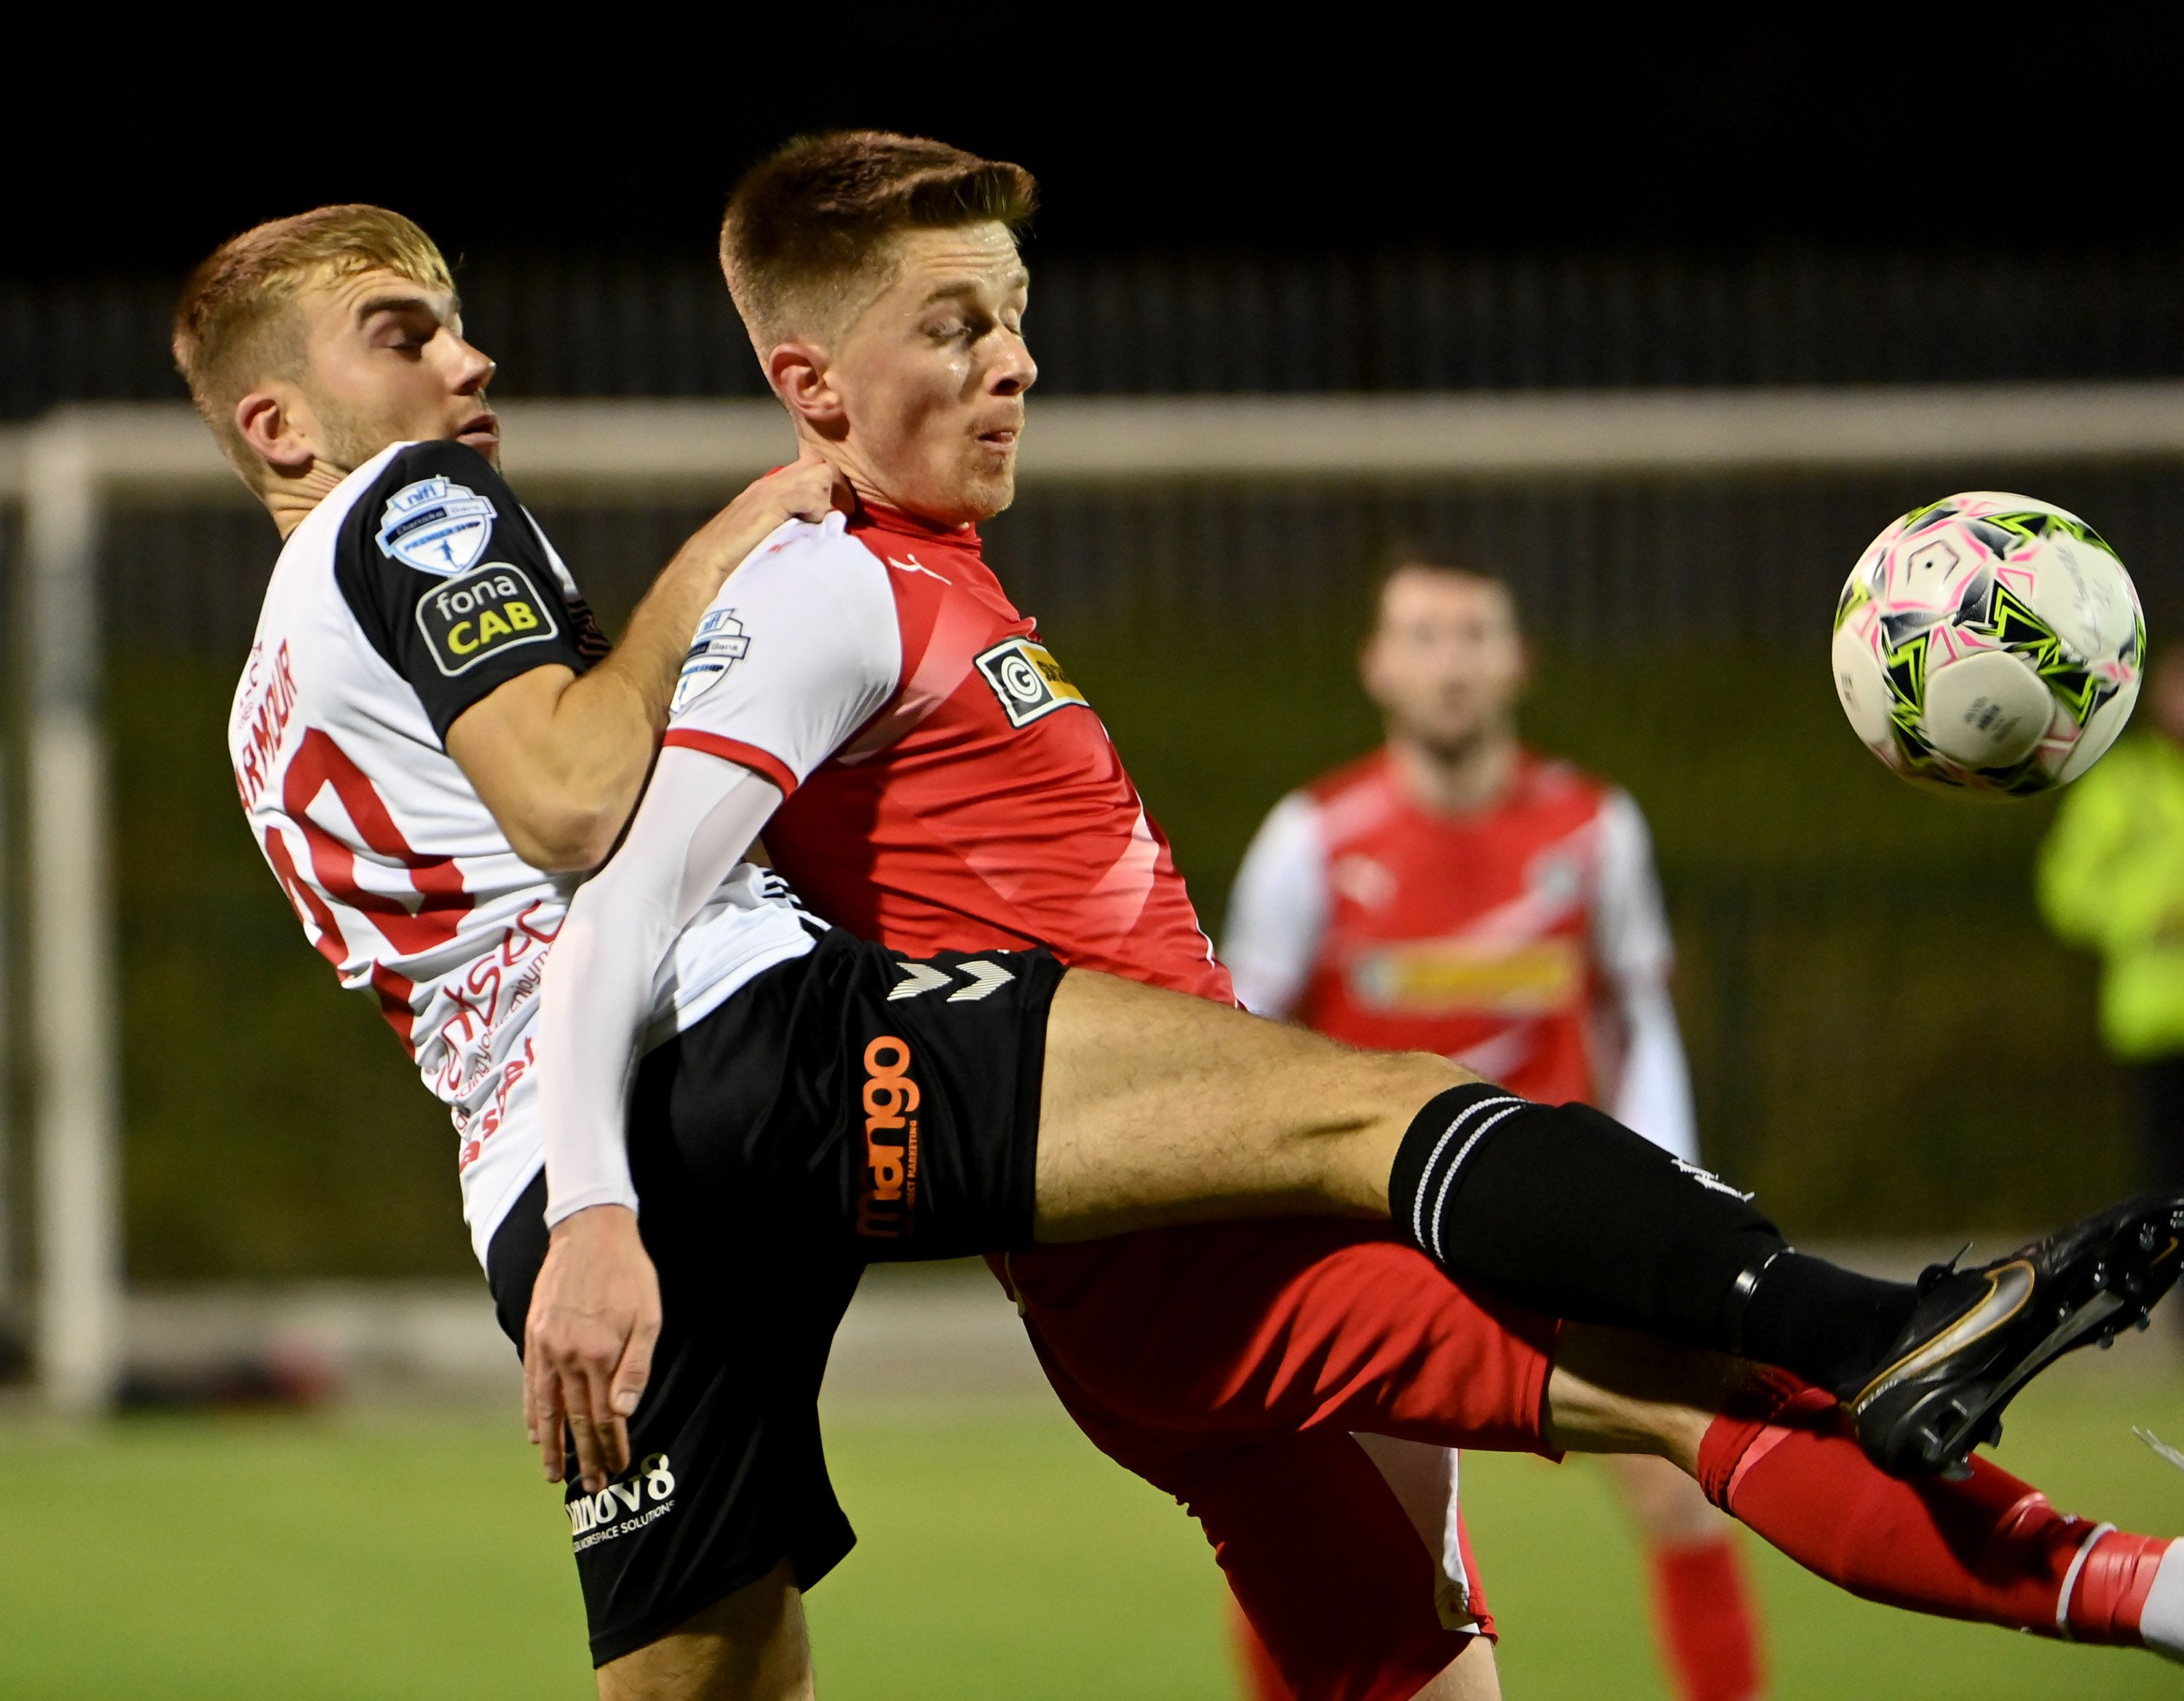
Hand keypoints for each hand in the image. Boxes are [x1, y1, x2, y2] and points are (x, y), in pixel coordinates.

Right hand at [522, 1204, 662, 1492]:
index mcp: (600, 1354)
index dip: (612, 1446)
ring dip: (552, 1446)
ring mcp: (546, 1348)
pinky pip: (531, 1385)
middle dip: (585, 1457)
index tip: (618, 1468)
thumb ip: (636, 1366)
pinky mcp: (533, 1337)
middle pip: (576, 1420)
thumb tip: (623, 1412)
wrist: (590, 1232)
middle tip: (592, 1487)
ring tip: (553, 1476)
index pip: (605, 1416)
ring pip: (548, 1409)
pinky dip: (533, 1413)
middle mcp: (568, 1356)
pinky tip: (535, 1433)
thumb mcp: (648, 1317)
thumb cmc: (629, 1274)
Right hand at [674, 446, 852, 586]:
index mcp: (768, 490)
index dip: (826, 487)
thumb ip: (787, 527)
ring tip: (815, 527)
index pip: (810, 468)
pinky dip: (817, 510)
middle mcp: (770, 483)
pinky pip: (811, 493)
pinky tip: (809, 529)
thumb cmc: (732, 564)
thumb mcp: (765, 538)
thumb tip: (818, 532)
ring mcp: (769, 490)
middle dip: (831, 491)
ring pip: (820, 474)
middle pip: (819, 465)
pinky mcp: (771, 503)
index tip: (829, 516)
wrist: (702, 571)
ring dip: (824, 502)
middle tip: (826, 521)